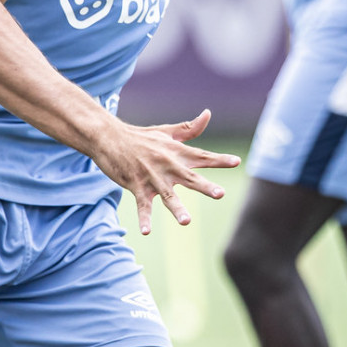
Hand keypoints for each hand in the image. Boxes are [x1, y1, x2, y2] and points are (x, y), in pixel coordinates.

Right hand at [92, 109, 240, 233]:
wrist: (109, 137)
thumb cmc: (140, 137)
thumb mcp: (166, 131)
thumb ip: (189, 128)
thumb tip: (208, 113)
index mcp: (177, 152)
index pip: (202, 156)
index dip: (219, 160)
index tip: (237, 162)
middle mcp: (167, 165)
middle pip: (189, 178)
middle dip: (205, 186)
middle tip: (220, 194)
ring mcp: (151, 177)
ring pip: (167, 195)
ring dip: (176, 208)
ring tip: (186, 222)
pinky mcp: (135, 186)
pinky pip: (142, 205)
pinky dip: (144, 218)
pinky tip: (146, 232)